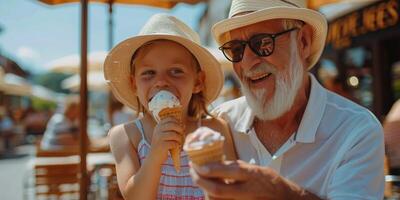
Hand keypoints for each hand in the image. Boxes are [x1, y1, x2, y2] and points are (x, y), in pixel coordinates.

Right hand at [148, 117, 183, 165]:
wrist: (154, 158)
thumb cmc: (162, 145)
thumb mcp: (164, 135)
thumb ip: (172, 129)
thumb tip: (183, 125)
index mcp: (158, 126)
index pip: (169, 119)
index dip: (177, 121)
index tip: (180, 126)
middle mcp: (157, 131)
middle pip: (172, 125)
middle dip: (180, 129)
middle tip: (182, 134)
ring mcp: (158, 138)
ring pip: (174, 134)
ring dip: (179, 139)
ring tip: (179, 142)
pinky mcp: (161, 145)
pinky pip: (174, 143)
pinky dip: (176, 145)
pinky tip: (175, 147)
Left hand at [190, 160, 317, 199]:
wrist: (284, 198)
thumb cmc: (268, 180)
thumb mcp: (254, 169)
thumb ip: (235, 167)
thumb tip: (214, 161)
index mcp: (251, 175)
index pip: (227, 171)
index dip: (209, 169)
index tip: (197, 164)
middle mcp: (247, 190)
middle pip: (218, 189)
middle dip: (200, 181)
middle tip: (192, 172)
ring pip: (217, 199)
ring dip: (204, 189)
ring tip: (198, 178)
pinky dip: (212, 197)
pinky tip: (208, 189)